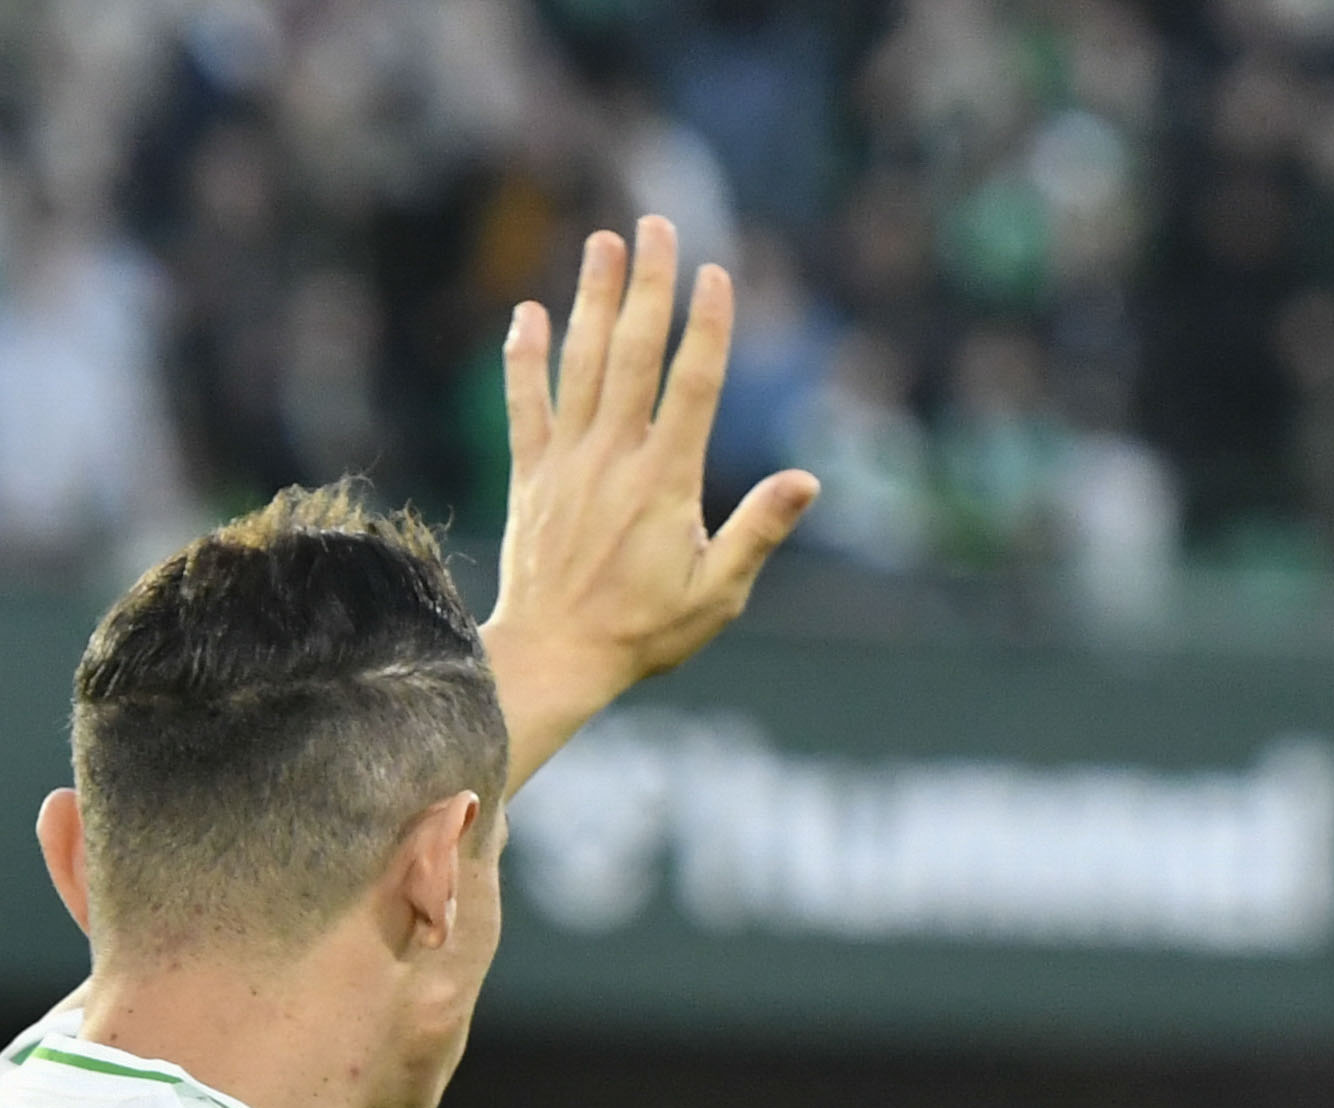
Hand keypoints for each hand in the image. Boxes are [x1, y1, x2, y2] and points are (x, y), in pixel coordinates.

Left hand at [488, 218, 818, 774]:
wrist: (557, 656)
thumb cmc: (646, 632)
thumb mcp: (718, 593)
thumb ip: (758, 531)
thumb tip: (807, 481)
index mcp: (665, 482)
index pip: (692, 387)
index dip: (707, 327)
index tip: (715, 274)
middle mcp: (613, 458)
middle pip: (635, 354)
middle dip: (649, 286)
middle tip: (657, 226)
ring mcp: (567, 461)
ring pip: (581, 363)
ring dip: (593, 298)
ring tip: (603, 242)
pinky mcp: (531, 475)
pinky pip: (525, 404)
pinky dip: (526, 357)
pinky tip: (531, 312)